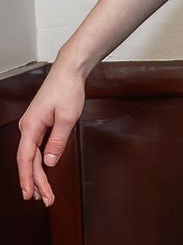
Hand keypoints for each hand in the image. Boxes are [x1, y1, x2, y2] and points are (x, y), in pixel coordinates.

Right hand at [15, 65, 85, 206]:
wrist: (69, 72)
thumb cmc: (68, 90)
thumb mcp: (68, 117)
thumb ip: (58, 140)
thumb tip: (50, 162)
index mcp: (30, 126)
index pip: (26, 158)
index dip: (27, 178)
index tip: (30, 194)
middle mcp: (28, 128)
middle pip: (28, 161)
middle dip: (35, 182)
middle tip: (45, 199)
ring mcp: (33, 126)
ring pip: (32, 156)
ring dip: (38, 174)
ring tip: (43, 193)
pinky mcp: (40, 125)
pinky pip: (37, 148)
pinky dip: (41, 162)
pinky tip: (44, 173)